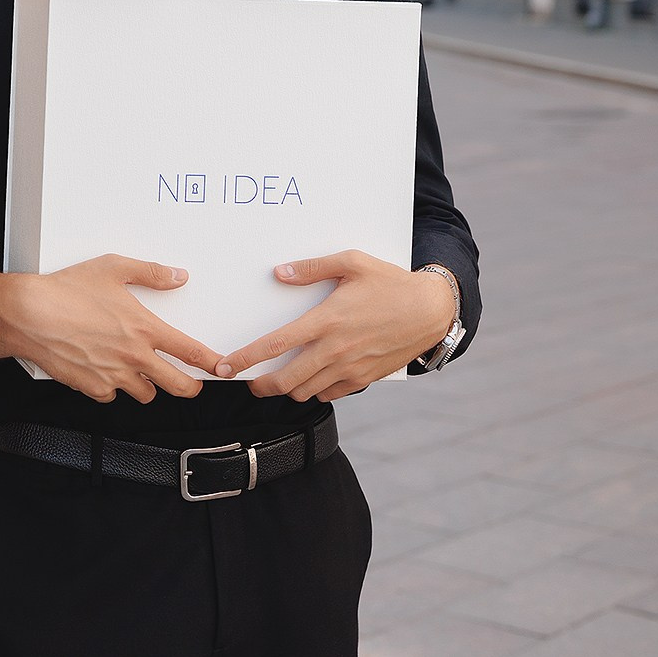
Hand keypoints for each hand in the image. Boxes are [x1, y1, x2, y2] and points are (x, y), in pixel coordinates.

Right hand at [0, 254, 224, 404]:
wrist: (28, 314)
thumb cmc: (67, 289)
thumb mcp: (112, 268)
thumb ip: (150, 273)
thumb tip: (178, 276)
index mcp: (144, 329)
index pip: (190, 351)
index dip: (212, 362)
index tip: (223, 368)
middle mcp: (134, 357)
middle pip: (178, 386)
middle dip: (189, 387)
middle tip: (189, 383)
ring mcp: (113, 376)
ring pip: (145, 394)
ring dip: (146, 385)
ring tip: (137, 371)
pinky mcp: (92, 388)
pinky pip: (112, 396)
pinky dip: (112, 388)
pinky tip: (104, 371)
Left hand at [219, 251, 453, 402]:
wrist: (431, 310)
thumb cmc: (391, 282)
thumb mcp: (353, 262)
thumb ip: (313, 267)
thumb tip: (279, 273)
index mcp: (327, 320)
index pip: (276, 344)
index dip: (246, 359)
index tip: (225, 368)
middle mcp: (336, 349)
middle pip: (285, 380)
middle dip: (261, 386)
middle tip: (249, 382)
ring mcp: (350, 368)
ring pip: (305, 391)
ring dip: (287, 388)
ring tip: (278, 378)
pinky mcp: (364, 379)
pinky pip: (329, 393)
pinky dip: (314, 390)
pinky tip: (312, 377)